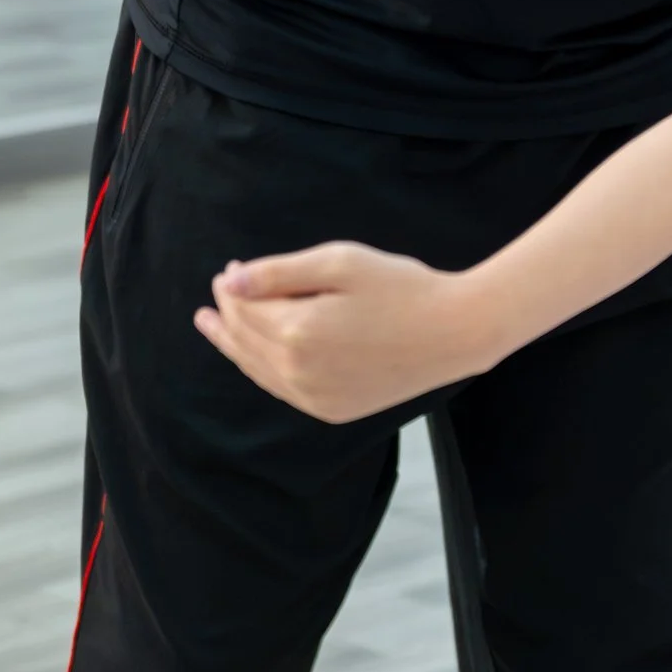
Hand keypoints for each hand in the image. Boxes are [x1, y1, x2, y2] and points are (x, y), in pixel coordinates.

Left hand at [194, 243, 496, 423]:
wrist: (455, 332)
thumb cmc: (403, 287)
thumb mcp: (342, 262)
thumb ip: (280, 273)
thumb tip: (230, 283)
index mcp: (296, 332)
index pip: (245, 309)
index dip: (233, 287)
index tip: (230, 269)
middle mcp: (296, 373)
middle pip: (244, 341)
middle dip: (228, 314)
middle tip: (220, 292)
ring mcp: (313, 397)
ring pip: (257, 370)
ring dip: (235, 345)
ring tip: (216, 328)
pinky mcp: (331, 409)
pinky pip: (282, 389)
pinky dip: (263, 369)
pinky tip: (260, 355)